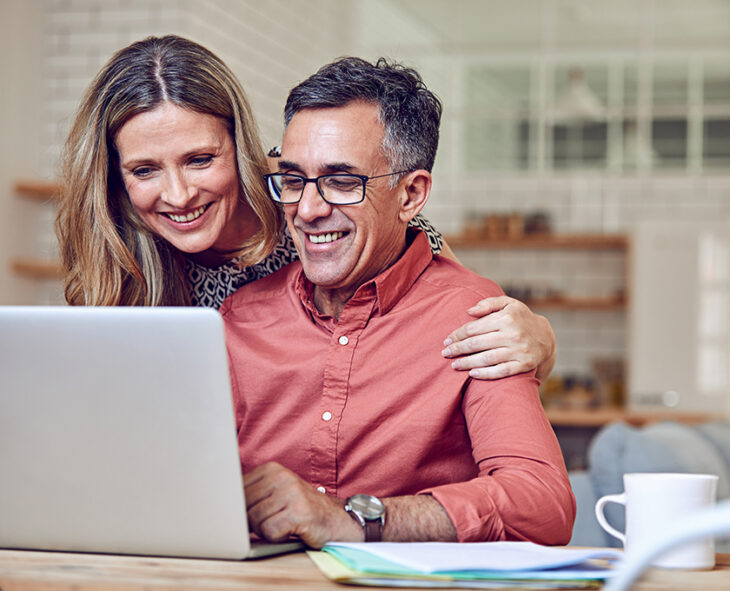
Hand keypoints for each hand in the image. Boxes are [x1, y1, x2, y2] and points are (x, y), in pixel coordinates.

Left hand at [243, 462, 362, 547]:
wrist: (337, 518)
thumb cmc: (301, 509)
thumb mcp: (275, 493)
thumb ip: (251, 494)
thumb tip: (222, 506)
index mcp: (271, 469)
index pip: (236, 491)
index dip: (240, 509)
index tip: (251, 512)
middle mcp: (281, 476)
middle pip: (243, 508)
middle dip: (252, 522)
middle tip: (272, 521)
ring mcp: (291, 493)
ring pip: (255, 521)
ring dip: (266, 531)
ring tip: (283, 525)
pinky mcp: (299, 512)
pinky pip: (269, 532)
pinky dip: (277, 537)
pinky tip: (290, 530)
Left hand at [441, 296, 555, 380]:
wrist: (546, 337)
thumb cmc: (520, 318)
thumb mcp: (508, 304)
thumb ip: (488, 304)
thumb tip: (468, 312)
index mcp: (506, 318)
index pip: (474, 328)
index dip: (457, 335)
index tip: (447, 341)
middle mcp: (513, 334)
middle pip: (477, 344)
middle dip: (458, 349)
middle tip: (445, 354)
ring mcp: (519, 351)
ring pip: (487, 358)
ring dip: (467, 363)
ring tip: (454, 365)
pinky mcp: (524, 365)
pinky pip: (502, 371)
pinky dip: (486, 374)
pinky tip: (472, 374)